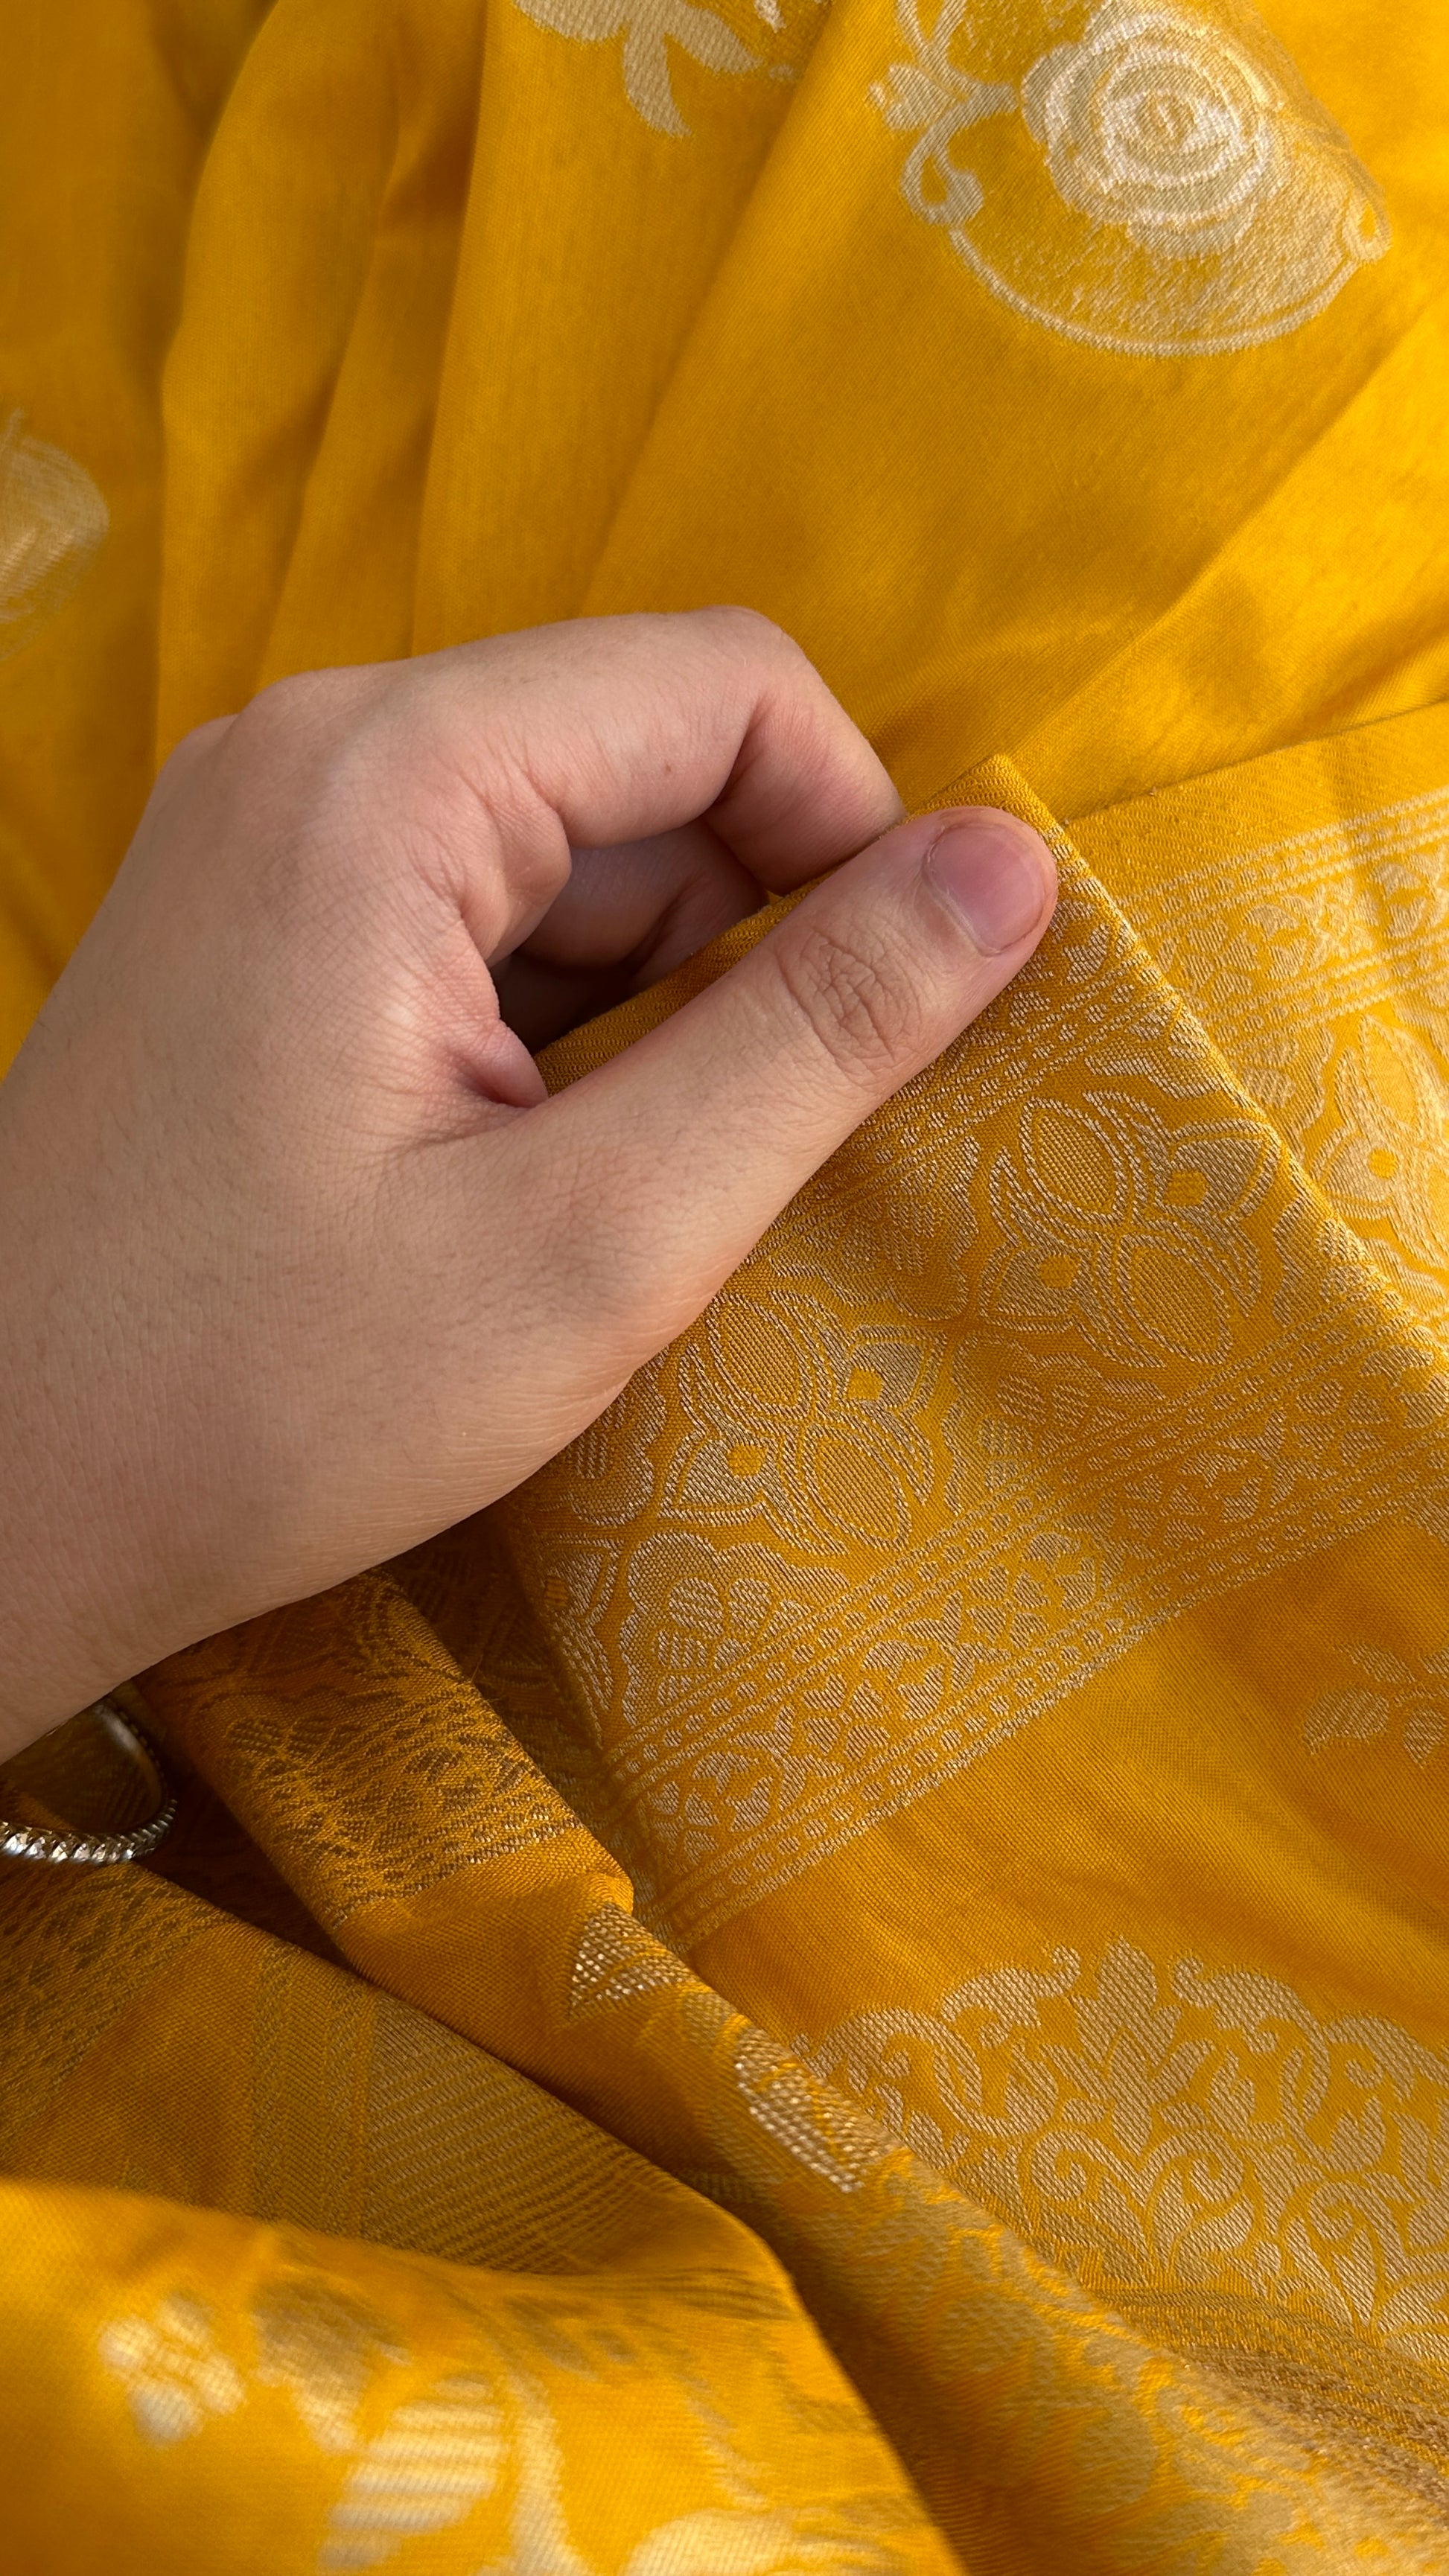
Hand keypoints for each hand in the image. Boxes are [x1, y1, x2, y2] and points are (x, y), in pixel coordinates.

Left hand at [0, 609, 1054, 1756]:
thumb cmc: (268, 1400)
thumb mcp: (596, 1241)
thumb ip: (815, 1036)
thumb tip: (1012, 869)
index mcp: (387, 779)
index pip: (727, 684)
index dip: (852, 836)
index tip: (878, 1025)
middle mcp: (313, 753)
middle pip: (646, 753)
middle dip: (741, 930)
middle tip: (716, 1150)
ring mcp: (271, 832)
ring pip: (572, 843)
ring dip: (647, 997)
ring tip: (591, 1186)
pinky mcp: (261, 920)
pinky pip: (478, 907)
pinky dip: (554, 1021)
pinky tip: (515, 1172)